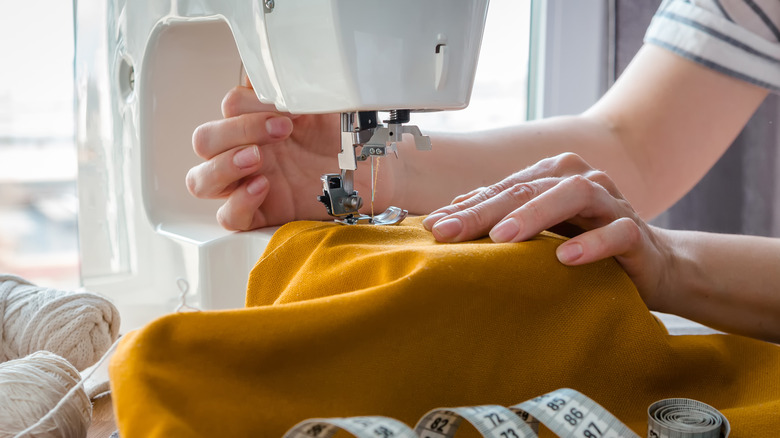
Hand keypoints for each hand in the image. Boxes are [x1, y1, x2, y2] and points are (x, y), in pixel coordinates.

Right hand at [186, 86, 396, 229]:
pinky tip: (263, 187)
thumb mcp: (322, 103)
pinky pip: (228, 217)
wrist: (373, 170)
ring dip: (223, 165)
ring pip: (200, 180)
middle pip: (203, 141)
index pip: (226, 109)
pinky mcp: (261, 214)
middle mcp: (246, 151)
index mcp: (255, 122)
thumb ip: (290, 85)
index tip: (289, 110)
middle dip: (236, 131)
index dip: (250, 106)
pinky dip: (238, 202)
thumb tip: (265, 65)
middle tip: (280, 131)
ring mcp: (248, 184)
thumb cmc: (345, 137)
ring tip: (258, 159)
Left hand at [421, 153, 673, 309]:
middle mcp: (581, 179)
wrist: (652, 262)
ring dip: (535, 215)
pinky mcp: (636, 232)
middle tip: (450, 233)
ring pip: (574, 195)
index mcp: (552, 176)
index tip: (433, 228)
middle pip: (528, 188)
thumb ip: (500, 217)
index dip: (466, 208)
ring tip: (503, 238)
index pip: (502, 189)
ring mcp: (611, 202)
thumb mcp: (539, 230)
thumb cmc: (585, 242)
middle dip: (485, 211)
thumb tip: (446, 215)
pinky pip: (617, 232)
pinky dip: (593, 243)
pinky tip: (567, 258)